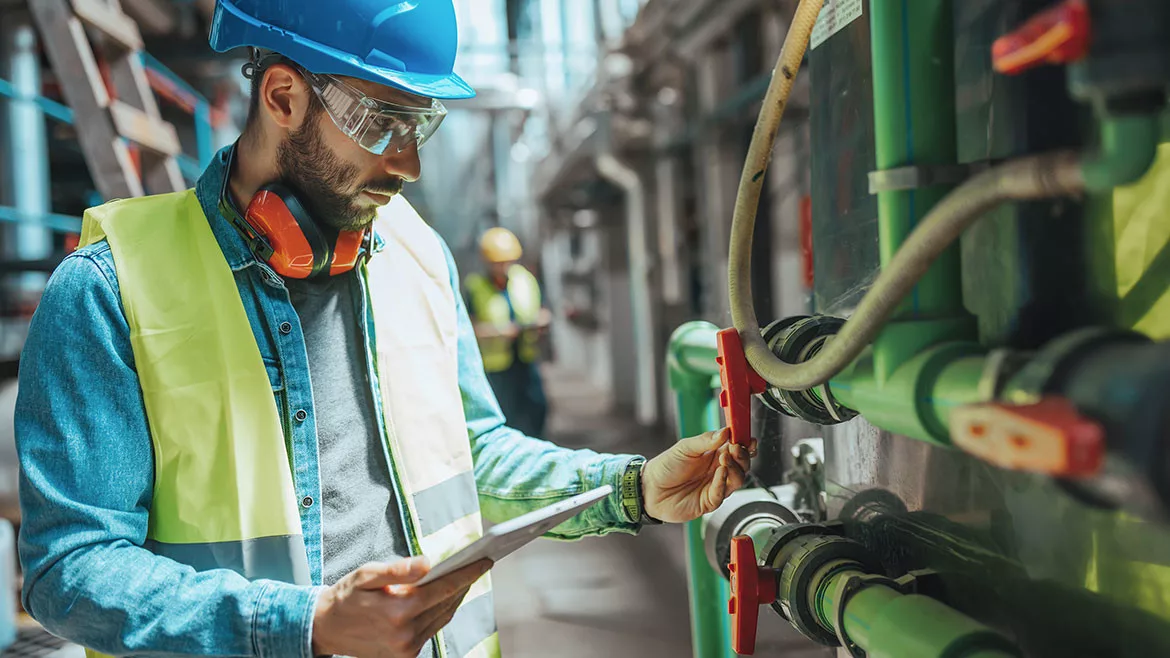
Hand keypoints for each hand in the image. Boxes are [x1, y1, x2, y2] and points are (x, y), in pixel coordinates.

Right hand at [311, 556, 491, 657]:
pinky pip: (433, 629)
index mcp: (399, 610)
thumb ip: (399, 569)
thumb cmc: (347, 596)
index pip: (444, 588)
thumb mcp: (367, 574)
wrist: (325, 628)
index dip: (468, 573)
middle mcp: (406, 633)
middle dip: (465, 583)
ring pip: (443, 618)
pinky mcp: (406, 655)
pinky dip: (442, 612)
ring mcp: (407, 648)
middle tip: (479, 563)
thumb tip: (429, 563)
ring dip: (455, 597)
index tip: (486, 560)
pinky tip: (445, 596)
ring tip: (465, 577)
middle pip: (448, 603)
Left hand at [641, 428, 754, 522]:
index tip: (748, 439)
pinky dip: (723, 482)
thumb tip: (726, 431)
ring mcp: (715, 486)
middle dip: (743, 456)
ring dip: (735, 468)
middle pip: (742, 464)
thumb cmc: (665, 467)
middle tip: (736, 448)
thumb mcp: (685, 447)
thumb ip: (706, 440)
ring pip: (737, 479)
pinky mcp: (709, 501)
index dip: (745, 444)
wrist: (649, 489)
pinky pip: (722, 493)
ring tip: (725, 459)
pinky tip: (720, 472)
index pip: (737, 448)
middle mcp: (718, 470)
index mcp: (714, 454)